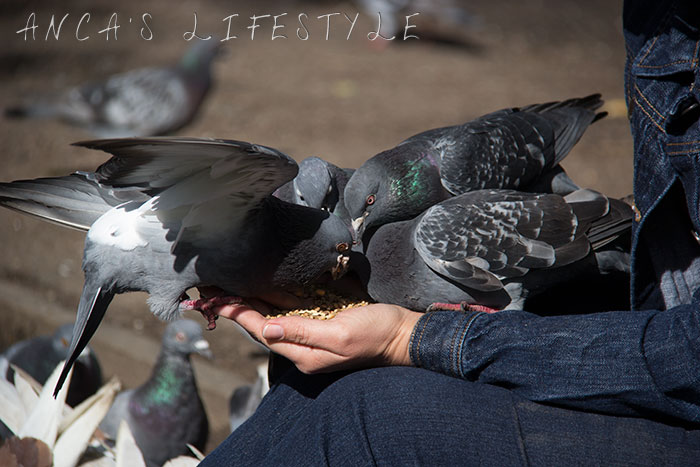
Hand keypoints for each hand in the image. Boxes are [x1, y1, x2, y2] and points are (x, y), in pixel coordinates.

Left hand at [214, 302, 421, 373]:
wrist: (402, 333)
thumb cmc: (376, 334)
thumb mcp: (340, 334)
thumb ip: (304, 332)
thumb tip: (267, 329)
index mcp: (304, 352)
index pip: (262, 330)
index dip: (238, 313)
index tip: (215, 298)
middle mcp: (303, 344)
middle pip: (261, 323)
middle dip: (236, 305)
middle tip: (210, 286)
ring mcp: (312, 332)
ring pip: (272, 314)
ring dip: (249, 299)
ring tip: (226, 284)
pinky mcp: (321, 320)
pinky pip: (289, 310)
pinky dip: (271, 297)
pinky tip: (260, 286)